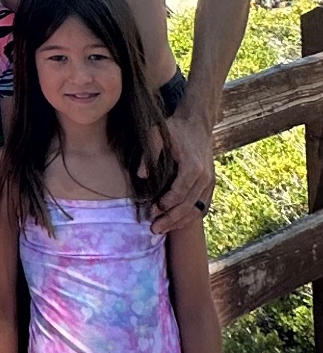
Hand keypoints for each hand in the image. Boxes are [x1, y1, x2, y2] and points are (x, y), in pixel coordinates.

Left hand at [147, 107, 214, 235]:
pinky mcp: (211, 184)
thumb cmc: (175, 129)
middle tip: (153, 228)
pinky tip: (178, 223)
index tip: (150, 212)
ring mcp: (210, 182)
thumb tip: (140, 175)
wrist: (197, 123)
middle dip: (170, 220)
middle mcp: (205, 177)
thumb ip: (149, 153)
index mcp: (192, 167)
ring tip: (163, 229)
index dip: (164, 205)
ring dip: (180, 222)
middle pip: (188, 206)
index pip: (179, 193)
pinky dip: (191, 217)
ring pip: (197, 210)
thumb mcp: (157, 134)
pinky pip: (203, 206)